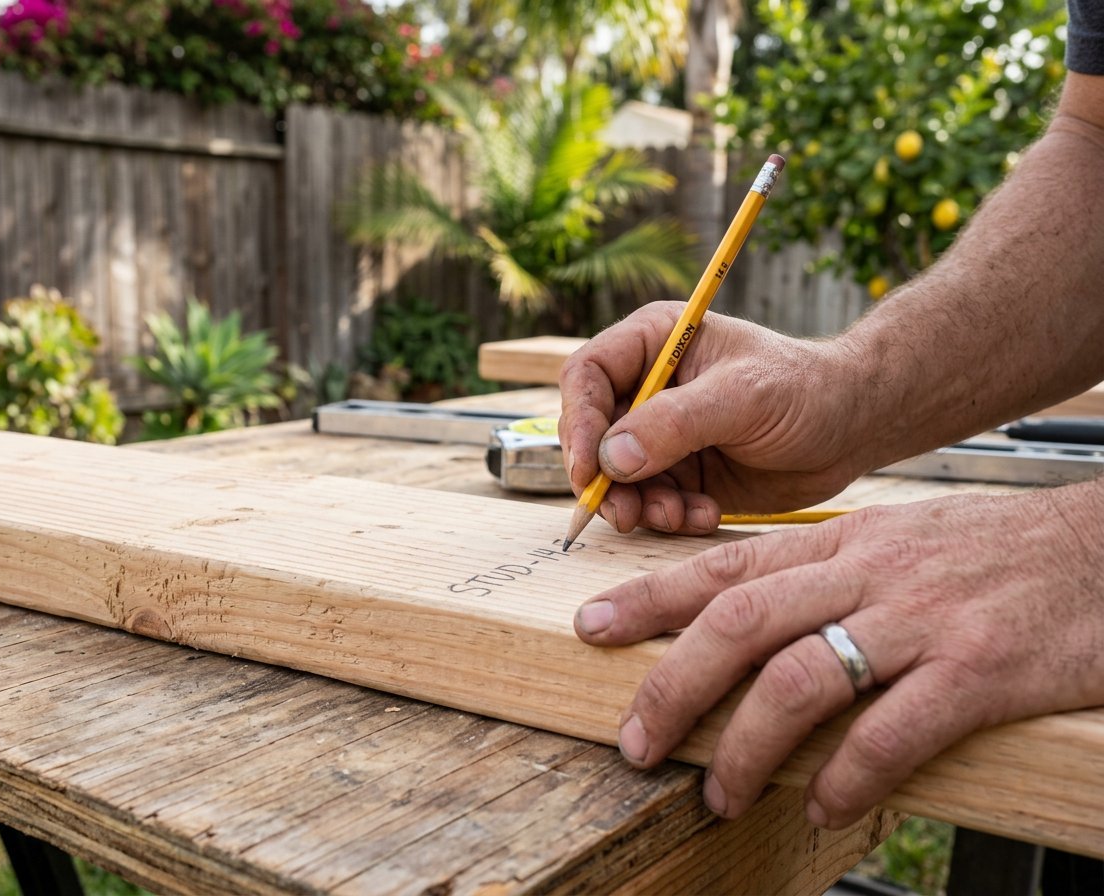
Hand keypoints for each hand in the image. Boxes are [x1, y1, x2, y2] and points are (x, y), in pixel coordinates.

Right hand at [558, 303, 874, 535]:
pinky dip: (669, 518)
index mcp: (653, 344)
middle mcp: (646, 388)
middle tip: (625, 514)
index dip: (577, 423)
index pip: (587, 377)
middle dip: (605, 480)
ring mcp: (660, 435)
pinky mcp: (679, 475)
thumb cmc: (807, 389)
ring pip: (615, 478)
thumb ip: (675, 423)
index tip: (589, 470)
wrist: (853, 428)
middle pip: (591, 436)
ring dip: (638, 506)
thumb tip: (610, 456)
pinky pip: (649, 503)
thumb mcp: (743, 397)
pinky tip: (706, 515)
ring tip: (679, 516)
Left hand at [574, 481, 1103, 827]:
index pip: (726, 566)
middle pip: (741, 620)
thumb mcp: (896, 543)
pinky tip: (823, 805)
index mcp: (842, 544)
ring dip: (747, 744)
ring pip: (801, 676)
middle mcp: (867, 574)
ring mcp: (920, 619)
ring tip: (718, 792)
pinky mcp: (978, 669)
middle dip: (674, 682)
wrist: (1102, 549)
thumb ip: (826, 577)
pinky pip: (893, 729)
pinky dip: (847, 774)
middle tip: (635, 740)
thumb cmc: (993, 553)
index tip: (592, 624)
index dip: (651, 597)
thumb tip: (751, 621)